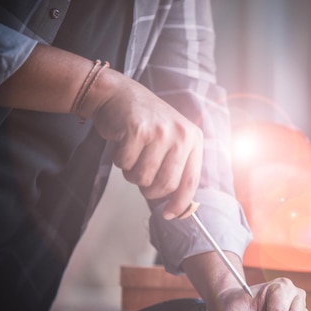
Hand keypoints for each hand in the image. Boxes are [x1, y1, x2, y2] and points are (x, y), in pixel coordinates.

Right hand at [87, 69, 202, 218]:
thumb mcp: (171, 140)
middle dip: (149, 190)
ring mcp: (159, 131)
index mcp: (193, 139)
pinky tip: (122, 142)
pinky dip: (119, 160)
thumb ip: (177, 168)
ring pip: (142, 177)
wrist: (117, 94)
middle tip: (141, 178)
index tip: (170, 215)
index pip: (190, 181)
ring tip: (132, 154)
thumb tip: (180, 208)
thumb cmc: (145, 123)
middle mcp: (181, 135)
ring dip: (131, 173)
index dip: (180, 203)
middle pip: (165, 185)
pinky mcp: (136, 129)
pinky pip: (124, 164)